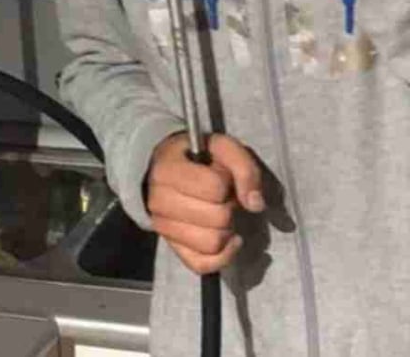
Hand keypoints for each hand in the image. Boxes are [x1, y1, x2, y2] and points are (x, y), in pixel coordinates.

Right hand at [146, 132, 264, 274]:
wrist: (165, 168)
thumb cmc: (198, 158)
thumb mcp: (223, 148)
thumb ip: (244, 168)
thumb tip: (255, 204)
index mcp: (168, 170)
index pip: (214, 187)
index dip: (226, 182)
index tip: (220, 176)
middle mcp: (158, 201)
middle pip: (217, 218)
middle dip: (229, 207)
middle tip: (223, 197)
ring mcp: (163, 227)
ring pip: (211, 244)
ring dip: (226, 230)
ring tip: (220, 214)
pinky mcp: (172, 247)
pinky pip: (202, 265)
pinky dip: (223, 257)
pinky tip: (229, 240)